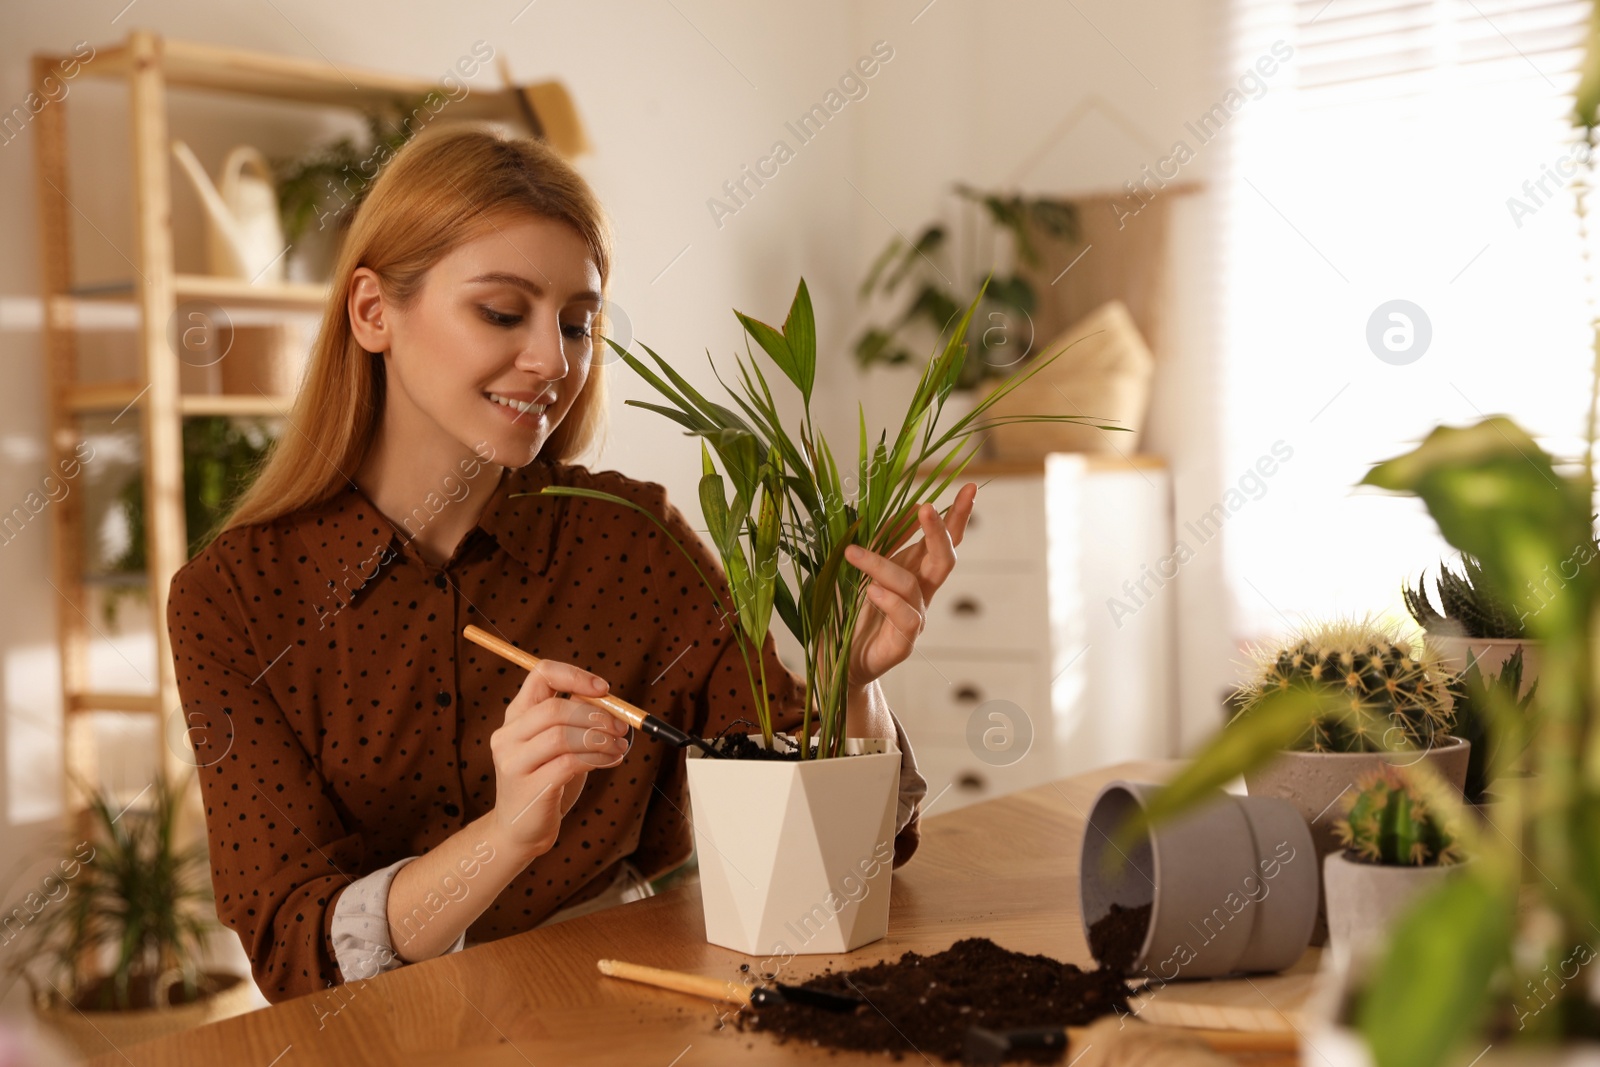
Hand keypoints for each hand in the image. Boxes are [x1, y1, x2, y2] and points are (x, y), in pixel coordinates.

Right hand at [488, 658, 629, 861]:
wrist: (520, 829)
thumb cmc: (546, 779)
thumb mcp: (556, 744)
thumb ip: (574, 719)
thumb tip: (610, 703)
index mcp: (515, 715)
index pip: (540, 675)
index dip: (575, 676)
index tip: (604, 689)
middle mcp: (508, 735)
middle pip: (554, 709)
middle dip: (596, 716)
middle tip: (621, 728)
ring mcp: (514, 762)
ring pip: (561, 736)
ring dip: (600, 740)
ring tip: (619, 748)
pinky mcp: (529, 788)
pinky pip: (569, 763)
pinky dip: (597, 759)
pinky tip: (610, 761)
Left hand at [844, 482, 976, 687]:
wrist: (835, 659)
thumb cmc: (847, 611)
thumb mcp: (856, 568)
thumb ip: (877, 542)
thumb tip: (893, 508)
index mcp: (913, 569)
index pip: (943, 540)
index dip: (957, 515)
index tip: (969, 487)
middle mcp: (920, 593)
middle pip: (944, 559)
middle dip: (939, 532)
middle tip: (926, 508)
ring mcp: (915, 619)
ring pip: (912, 586)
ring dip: (882, 565)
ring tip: (853, 554)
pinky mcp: (904, 644)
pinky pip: (906, 619)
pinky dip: (891, 603)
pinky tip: (874, 593)